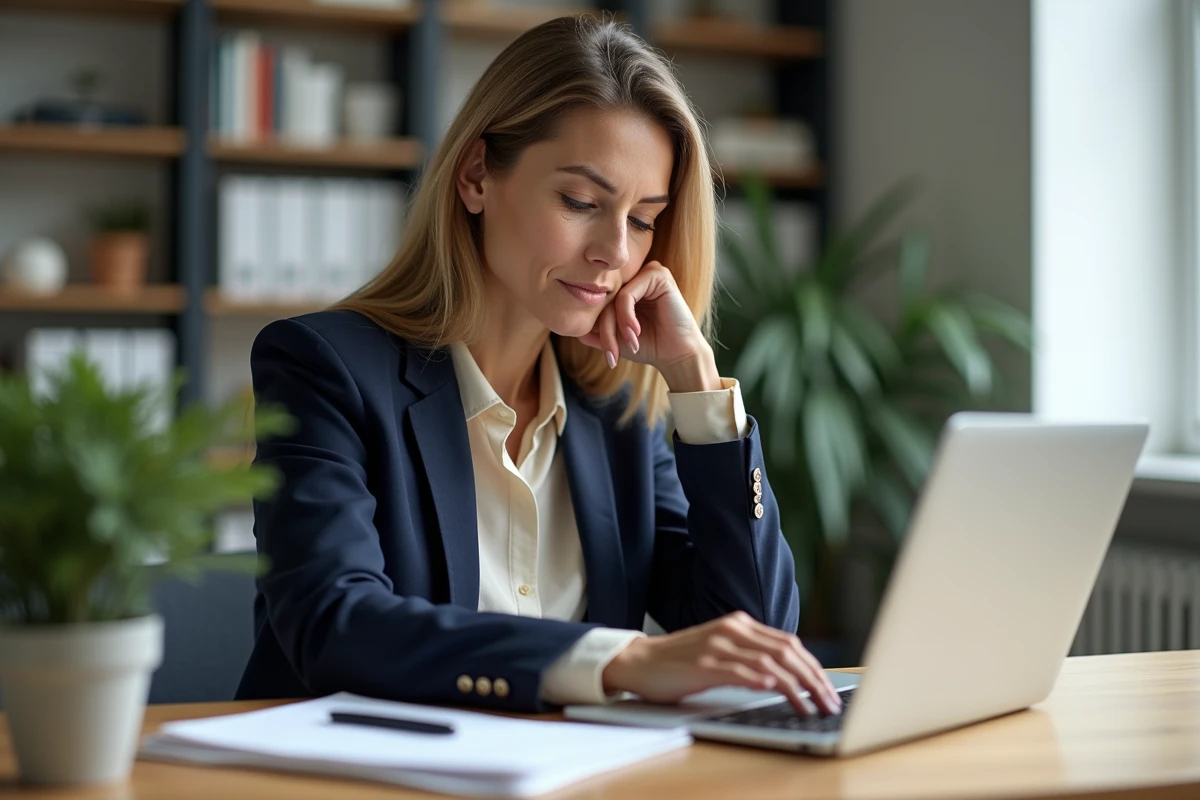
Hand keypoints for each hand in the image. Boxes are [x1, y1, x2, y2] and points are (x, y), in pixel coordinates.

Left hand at [578, 261, 720, 391]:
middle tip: (612, 354)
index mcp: (626, 288)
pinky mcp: (657, 275)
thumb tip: (570, 329)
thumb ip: (594, 332)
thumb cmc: (650, 346)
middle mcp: (636, 277)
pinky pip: (627, 295)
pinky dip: (626, 317)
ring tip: (628, 345)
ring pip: (614, 298)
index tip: (608, 355)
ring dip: (616, 326)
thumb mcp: (616, 339)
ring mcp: (647, 273)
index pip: (600, 302)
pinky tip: (635, 334)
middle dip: (606, 331)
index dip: (598, 329)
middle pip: (605, 300)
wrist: (677, 355)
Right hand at [601, 611, 842, 714]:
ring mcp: (717, 645)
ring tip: (812, 705)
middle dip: (813, 678)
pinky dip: (763, 681)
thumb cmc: (679, 662)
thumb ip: (748, 655)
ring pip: (769, 662)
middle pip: (786, 651)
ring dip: (796, 686)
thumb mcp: (719, 651)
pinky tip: (777, 691)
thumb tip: (786, 676)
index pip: (788, 643)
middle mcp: (732, 630)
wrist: (638, 661)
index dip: (813, 667)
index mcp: (739, 624)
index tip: (828, 689)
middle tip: (830, 702)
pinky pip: (740, 671)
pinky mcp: (702, 664)